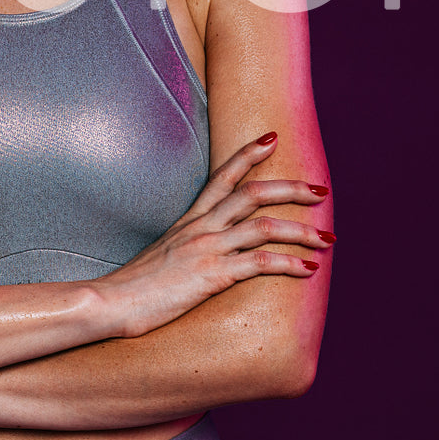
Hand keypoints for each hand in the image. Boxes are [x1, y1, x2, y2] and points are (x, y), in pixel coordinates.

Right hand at [92, 133, 333, 338]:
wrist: (111, 301)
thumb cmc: (135, 285)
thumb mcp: (163, 254)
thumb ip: (186, 245)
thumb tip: (202, 249)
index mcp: (190, 219)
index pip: (223, 175)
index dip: (249, 154)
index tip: (272, 138)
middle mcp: (201, 227)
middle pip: (253, 193)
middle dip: (292, 189)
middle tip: (321, 190)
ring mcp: (207, 249)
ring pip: (265, 226)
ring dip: (302, 231)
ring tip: (327, 239)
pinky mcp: (212, 275)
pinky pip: (259, 263)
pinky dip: (289, 264)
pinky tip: (308, 270)